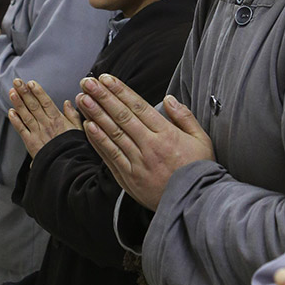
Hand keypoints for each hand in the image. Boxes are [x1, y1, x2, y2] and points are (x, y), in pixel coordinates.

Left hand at [7, 78, 82, 157]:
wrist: (67, 165)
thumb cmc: (74, 148)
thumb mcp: (79, 129)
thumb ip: (73, 115)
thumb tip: (68, 102)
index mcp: (58, 120)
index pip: (46, 102)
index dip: (38, 92)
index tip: (31, 83)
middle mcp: (46, 124)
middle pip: (33, 105)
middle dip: (24, 92)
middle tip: (17, 82)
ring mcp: (37, 133)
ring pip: (26, 115)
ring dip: (18, 103)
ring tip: (12, 92)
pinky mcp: (30, 143)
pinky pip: (21, 130)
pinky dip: (15, 120)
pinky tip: (11, 112)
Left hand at [76, 73, 213, 209]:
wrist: (194, 205)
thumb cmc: (199, 171)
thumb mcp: (202, 140)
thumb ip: (185, 117)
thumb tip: (169, 99)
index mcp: (167, 135)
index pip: (138, 107)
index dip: (120, 91)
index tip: (106, 79)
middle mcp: (149, 146)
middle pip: (121, 116)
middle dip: (102, 97)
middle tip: (87, 82)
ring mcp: (137, 163)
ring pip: (112, 134)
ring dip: (95, 115)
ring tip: (83, 99)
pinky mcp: (129, 179)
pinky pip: (110, 156)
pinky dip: (98, 141)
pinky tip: (88, 127)